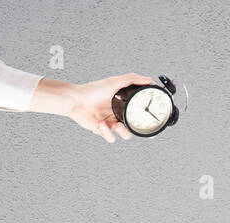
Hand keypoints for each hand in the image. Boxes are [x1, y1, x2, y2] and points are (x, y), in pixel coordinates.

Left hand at [30, 74, 153, 141]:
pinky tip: (102, 124)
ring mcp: (111, 123)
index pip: (138, 113)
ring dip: (123, 131)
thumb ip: (132, 79)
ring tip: (118, 125)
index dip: (146, 119)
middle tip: (138, 126)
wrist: (76, 100)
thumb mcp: (114, 82)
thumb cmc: (92, 90)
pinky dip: (107, 132)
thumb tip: (148, 79)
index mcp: (123, 105)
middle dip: (138, 129)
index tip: (153, 122)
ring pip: (124, 134)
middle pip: (134, 126)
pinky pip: (110, 137)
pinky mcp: (102, 130)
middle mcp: (118, 115)